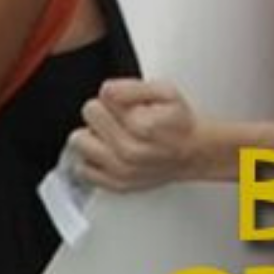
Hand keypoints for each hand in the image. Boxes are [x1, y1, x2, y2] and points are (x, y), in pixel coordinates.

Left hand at [68, 79, 199, 192]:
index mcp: (141, 126)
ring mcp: (121, 171)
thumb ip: (132, 87)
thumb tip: (106, 91)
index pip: (101, 98)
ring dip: (92, 136)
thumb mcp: (165, 92)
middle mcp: (129, 151)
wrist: (195, 153)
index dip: (113, 97)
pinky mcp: (116, 185)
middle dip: (102, 113)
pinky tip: (107, 153)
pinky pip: (82, 170)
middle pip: (88, 115)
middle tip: (121, 119)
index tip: (127, 104)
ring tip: (112, 135)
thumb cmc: (179, 123)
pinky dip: (90, 160)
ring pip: (78, 142)